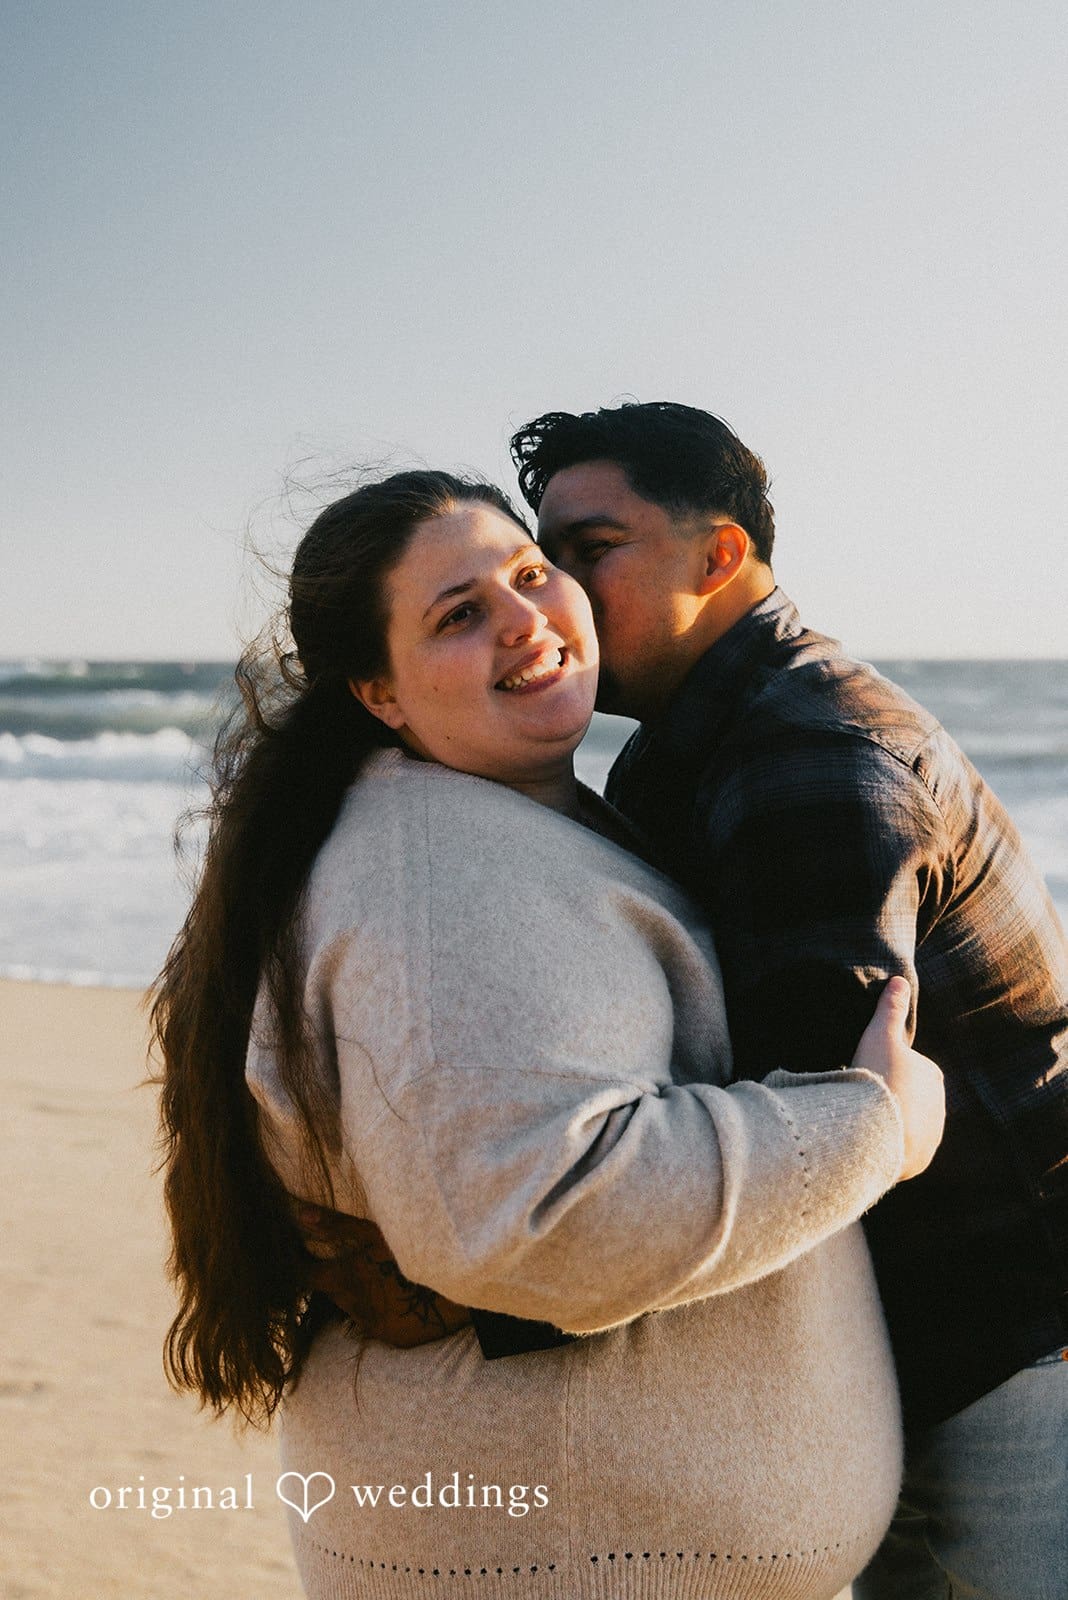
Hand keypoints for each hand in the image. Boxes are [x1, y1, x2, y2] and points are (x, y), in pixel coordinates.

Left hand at [296, 1204, 471, 1345]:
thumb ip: (336, 1226)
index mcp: (345, 1280)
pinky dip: (376, 1308)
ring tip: (369, 1275)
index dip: (296, 1264)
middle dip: (331, 1276)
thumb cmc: (412, 1250)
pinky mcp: (393, 1337)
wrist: (455, 1288)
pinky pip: (374, 1323)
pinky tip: (390, 1294)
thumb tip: (299, 1215)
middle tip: (340, 1259)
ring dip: (354, 1293)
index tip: (295, 1254)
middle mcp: (354, 1307)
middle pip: (331, 1291)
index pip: (305, 1276)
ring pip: (352, 1308)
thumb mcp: (375, 1232)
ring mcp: (374, 1326)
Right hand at [849, 976, 945, 1180]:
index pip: (912, 1068)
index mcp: (933, 1076)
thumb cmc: (878, 1078)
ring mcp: (930, 1137)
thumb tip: (900, 980)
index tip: (869, 1072)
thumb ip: (890, 1009)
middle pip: (910, 1098)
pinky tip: (868, 1142)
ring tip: (862, 1121)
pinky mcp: (918, 1161)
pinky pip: (902, 1150)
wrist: (874, 1132)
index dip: (889, 1069)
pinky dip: (889, 1147)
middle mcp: (939, 1108)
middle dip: (892, 1097)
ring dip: (891, 1123)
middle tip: (862, 1097)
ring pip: (908, 1125)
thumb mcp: (879, 1036)